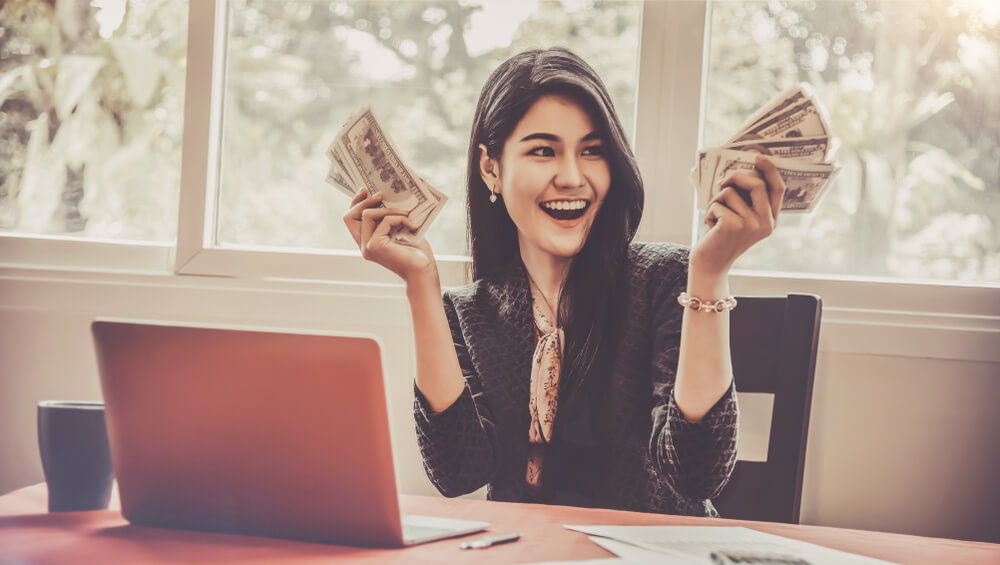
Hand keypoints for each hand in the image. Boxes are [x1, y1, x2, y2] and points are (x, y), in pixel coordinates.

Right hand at [343, 188, 437, 284]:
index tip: (366, 190)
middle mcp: (364, 246)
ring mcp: (368, 247)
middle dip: (363, 201)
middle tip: (380, 195)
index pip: (351, 220)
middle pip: (349, 216)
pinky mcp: (375, 246)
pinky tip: (412, 225)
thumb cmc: (417, 254)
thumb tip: (388, 196)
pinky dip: (399, 218)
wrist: (423, 272)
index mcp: (368, 242)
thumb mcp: (401, 231)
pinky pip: (385, 221)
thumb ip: (390, 218)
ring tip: (406, 214)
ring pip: (367, 215)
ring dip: (388, 209)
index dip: (356, 203)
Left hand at [691, 154, 784, 276]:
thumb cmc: (722, 238)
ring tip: (715, 218)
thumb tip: (739, 173)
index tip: (759, 157)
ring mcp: (751, 225)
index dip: (770, 170)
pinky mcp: (733, 226)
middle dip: (736, 177)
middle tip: (722, 182)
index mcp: (771, 220)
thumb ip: (746, 200)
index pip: (778, 189)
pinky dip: (709, 212)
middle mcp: (765, 223)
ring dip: (716, 201)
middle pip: (756, 184)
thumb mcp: (740, 219)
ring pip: (731, 193)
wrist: (710, 265)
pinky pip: (717, 203)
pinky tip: (710, 227)